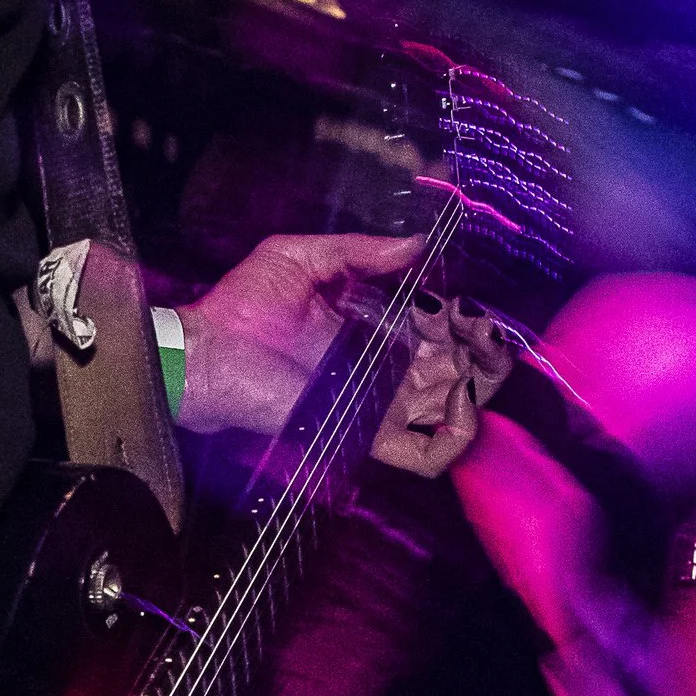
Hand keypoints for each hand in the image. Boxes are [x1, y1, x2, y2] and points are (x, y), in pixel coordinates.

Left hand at [177, 234, 512, 474]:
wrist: (205, 358)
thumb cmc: (241, 308)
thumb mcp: (300, 258)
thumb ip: (359, 252)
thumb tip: (415, 242)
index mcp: (368, 329)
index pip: (431, 327)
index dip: (459, 315)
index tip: (471, 301)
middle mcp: (378, 369)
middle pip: (451, 368)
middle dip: (481, 348)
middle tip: (489, 330)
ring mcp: (375, 405)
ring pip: (450, 409)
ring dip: (480, 385)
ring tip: (489, 357)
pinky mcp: (365, 434)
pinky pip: (423, 453)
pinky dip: (455, 437)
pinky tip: (465, 402)